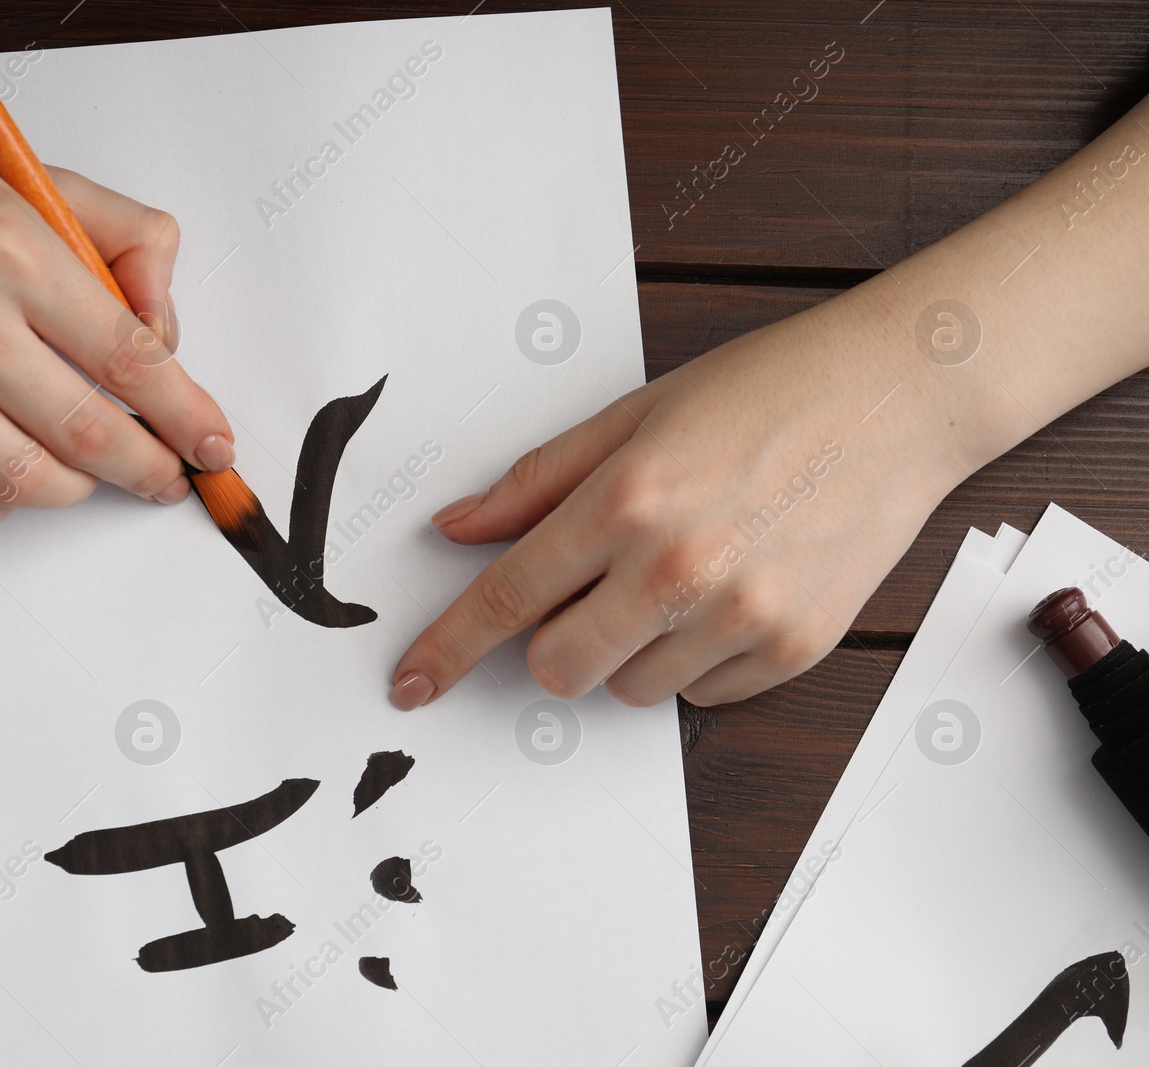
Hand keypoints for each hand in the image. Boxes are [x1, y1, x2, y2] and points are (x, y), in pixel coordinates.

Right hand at [0, 92, 233, 528]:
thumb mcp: (40, 180)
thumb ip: (130, 241)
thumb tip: (168, 336)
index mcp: (11, 247)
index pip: (129, 359)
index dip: (187, 418)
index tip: (213, 448)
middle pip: (86, 435)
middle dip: (148, 471)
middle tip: (167, 477)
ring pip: (21, 482)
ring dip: (77, 491)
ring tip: (90, 470)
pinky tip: (13, 475)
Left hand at [389, 300, 966, 708]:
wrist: (901, 396)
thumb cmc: (766, 389)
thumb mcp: (633, 414)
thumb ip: (536, 482)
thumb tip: (456, 527)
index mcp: (626, 500)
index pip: (506, 597)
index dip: (446, 648)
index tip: (410, 683)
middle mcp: (678, 568)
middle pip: (558, 669)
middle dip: (553, 641)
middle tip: (592, 587)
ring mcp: (742, 617)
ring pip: (630, 690)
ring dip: (631, 648)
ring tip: (682, 572)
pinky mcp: (794, 649)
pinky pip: (703, 696)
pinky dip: (697, 660)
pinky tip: (731, 590)